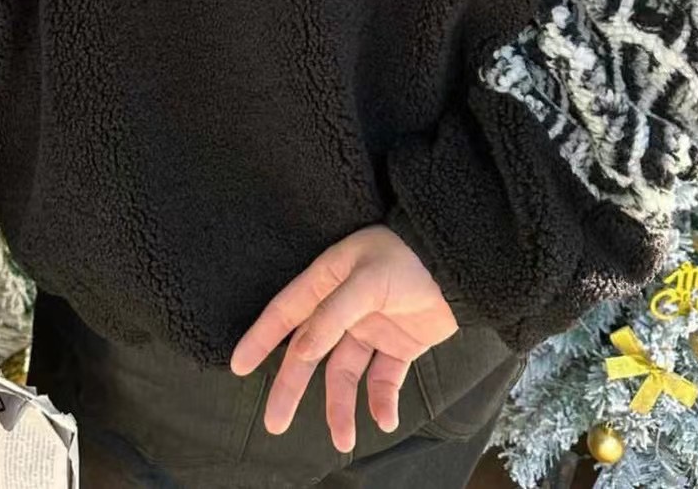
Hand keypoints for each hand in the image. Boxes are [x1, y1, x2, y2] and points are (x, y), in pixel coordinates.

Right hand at [229, 224, 457, 453]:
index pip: (285, 313)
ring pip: (345, 374)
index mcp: (327, 280)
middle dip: (292, 389)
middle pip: (310, 353)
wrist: (459, 265)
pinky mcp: (398, 346)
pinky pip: (382, 380)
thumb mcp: (366, 279)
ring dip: (341, 407)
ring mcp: (370, 328)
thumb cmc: (407, 257)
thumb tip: (301, 351)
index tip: (239, 366)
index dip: (261, 338)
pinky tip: (383, 419)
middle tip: (275, 424)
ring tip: (343, 440)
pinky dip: (381, 401)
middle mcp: (343, 307)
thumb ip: (333, 315)